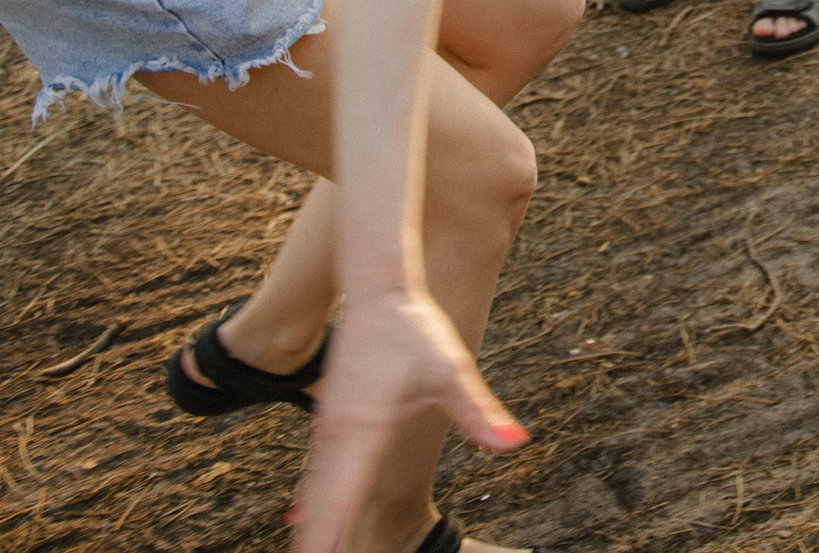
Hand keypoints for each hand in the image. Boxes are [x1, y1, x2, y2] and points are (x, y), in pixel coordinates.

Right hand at [287, 287, 525, 552]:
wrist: (377, 292)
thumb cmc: (414, 331)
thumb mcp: (451, 371)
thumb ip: (478, 412)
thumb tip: (515, 442)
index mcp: (362, 427)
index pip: (340, 496)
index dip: (329, 535)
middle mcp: (336, 433)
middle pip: (320, 503)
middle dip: (317, 542)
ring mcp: (328, 428)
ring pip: (314, 490)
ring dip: (314, 526)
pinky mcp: (329, 423)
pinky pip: (316, 474)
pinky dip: (312, 502)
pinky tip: (303, 524)